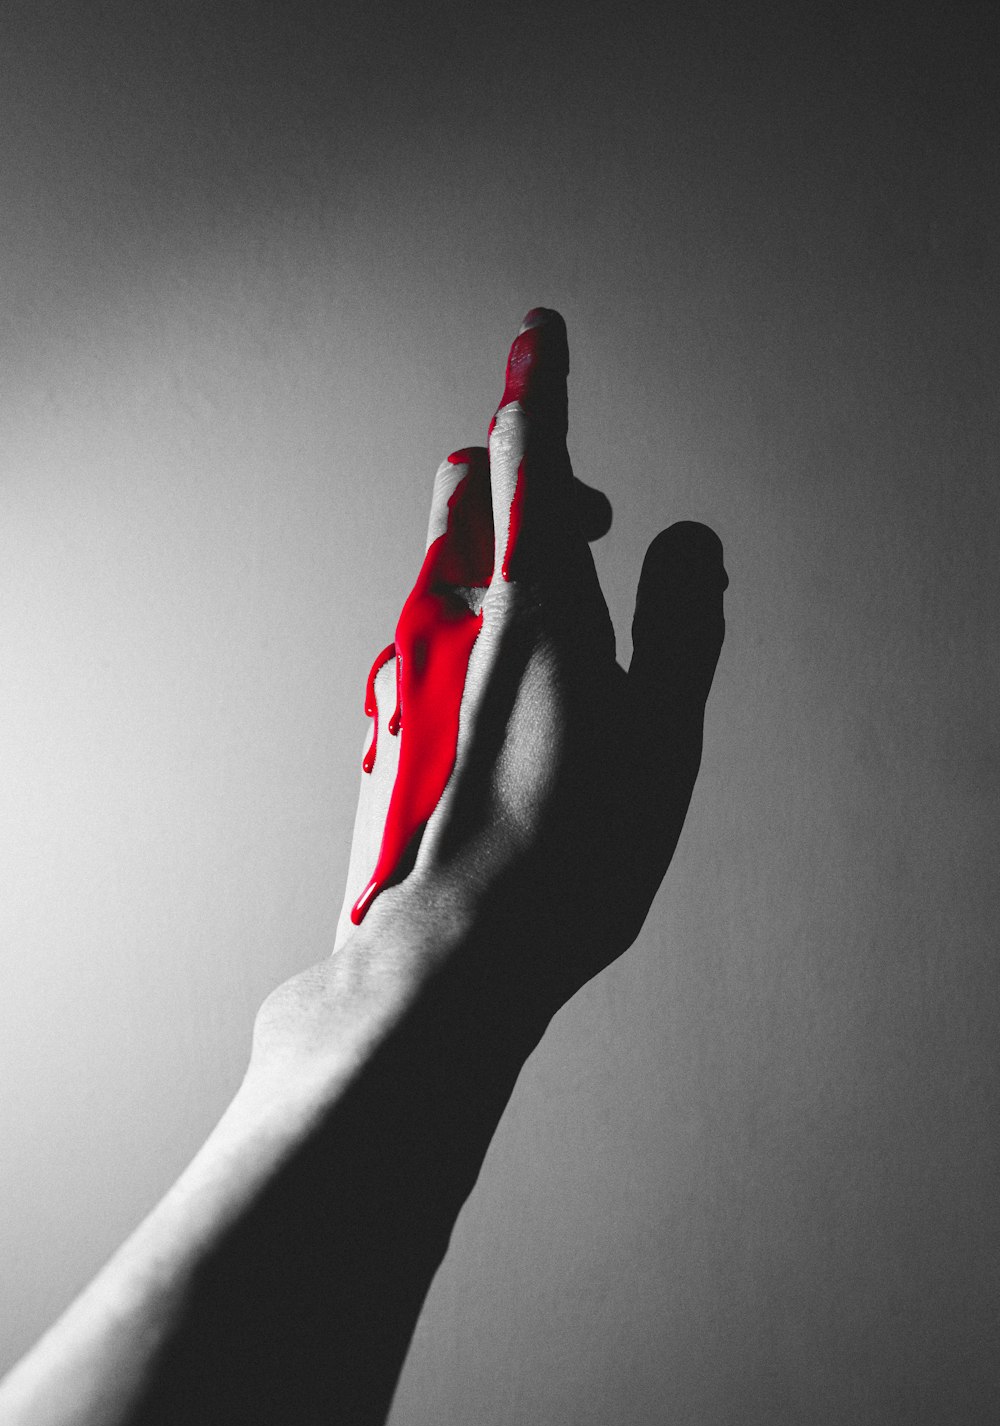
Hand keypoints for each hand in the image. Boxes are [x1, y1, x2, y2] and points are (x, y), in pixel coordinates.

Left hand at [332, 308, 726, 1019]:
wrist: (445, 957)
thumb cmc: (567, 852)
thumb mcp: (662, 733)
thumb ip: (680, 621)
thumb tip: (688, 540)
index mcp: (531, 605)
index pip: (532, 457)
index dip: (542, 386)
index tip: (539, 332)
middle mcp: (449, 621)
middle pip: (465, 494)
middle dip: (523, 477)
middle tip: (584, 524)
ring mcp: (403, 672)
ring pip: (443, 566)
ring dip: (502, 560)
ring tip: (565, 634)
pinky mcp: (385, 721)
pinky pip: (431, 637)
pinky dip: (476, 628)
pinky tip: (513, 709)